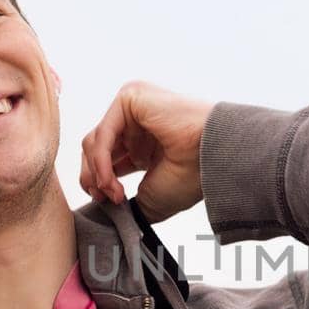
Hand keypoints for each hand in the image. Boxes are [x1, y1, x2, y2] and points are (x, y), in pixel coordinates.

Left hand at [79, 81, 214, 222]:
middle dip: (93, 177)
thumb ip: (125, 200)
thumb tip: (104, 211)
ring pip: (95, 141)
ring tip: (114, 193)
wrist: (215, 158)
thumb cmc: (194, 175)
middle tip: (102, 199)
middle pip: (96, 148)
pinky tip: (109, 180)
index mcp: (146, 143)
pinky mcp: (131, 97)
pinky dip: (101, 160)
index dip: (100, 181)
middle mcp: (139, 123)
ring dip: (97, 173)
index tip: (107, 202)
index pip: (108, 158)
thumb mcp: (151, 196)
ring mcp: (135, 107)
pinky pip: (103, 132)